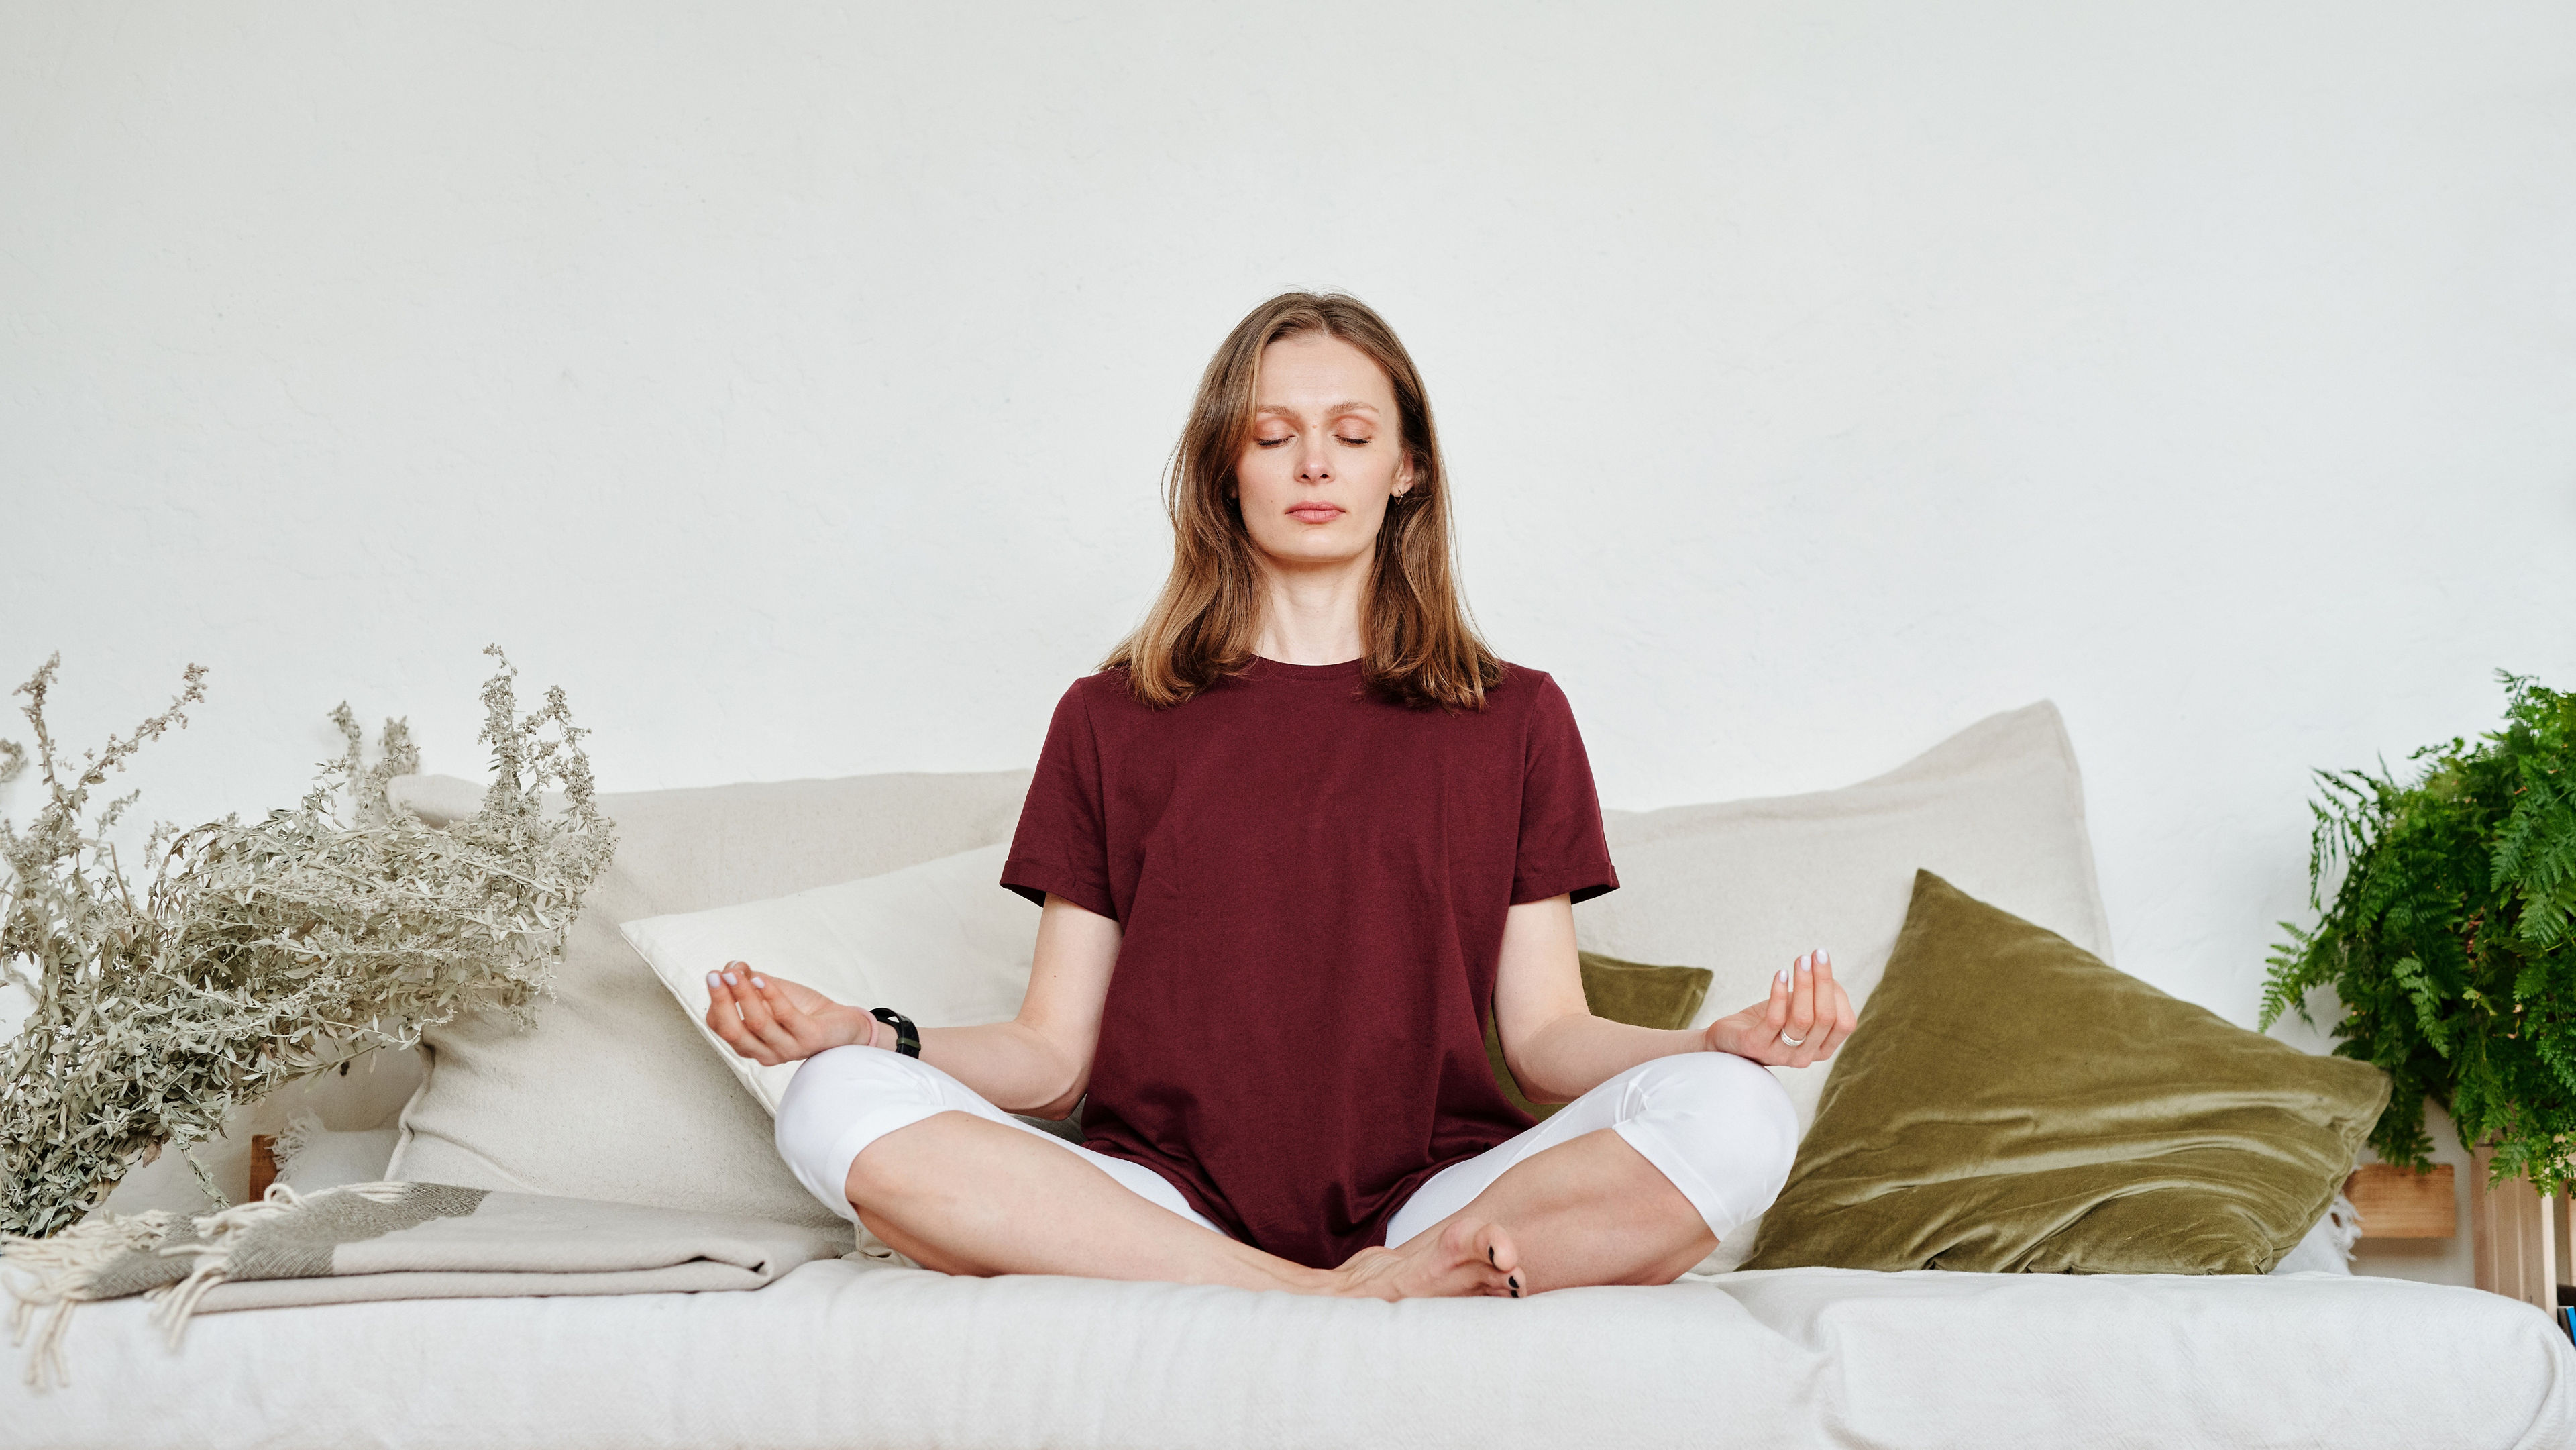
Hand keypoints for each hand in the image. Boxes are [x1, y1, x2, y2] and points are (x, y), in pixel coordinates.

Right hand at [703, 962, 874, 1065]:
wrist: (843, 1024)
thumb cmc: (803, 1010)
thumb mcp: (771, 992)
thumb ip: (748, 980)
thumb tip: (731, 966)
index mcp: (750, 1044)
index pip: (720, 1026)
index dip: (715, 1000)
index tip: (715, 974)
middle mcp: (765, 1052)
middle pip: (732, 1031)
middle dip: (721, 1001)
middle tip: (714, 975)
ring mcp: (788, 1049)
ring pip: (757, 1023)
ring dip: (743, 994)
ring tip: (735, 973)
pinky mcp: (809, 1039)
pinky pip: (786, 1016)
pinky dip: (771, 995)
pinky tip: (761, 979)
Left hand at [1703, 948, 1855, 1068]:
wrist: (1730, 1038)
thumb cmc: (1771, 1020)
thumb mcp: (1799, 1009)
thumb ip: (1819, 998)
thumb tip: (1827, 976)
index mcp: (1821, 1049)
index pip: (1845, 1024)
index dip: (1838, 993)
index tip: (1825, 964)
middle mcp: (1805, 1057)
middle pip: (1825, 1018)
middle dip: (1823, 981)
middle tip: (1817, 954)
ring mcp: (1781, 1055)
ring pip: (1802, 1018)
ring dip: (1804, 983)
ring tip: (1801, 960)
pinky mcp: (1757, 1046)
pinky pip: (1775, 1019)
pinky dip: (1779, 993)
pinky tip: (1781, 974)